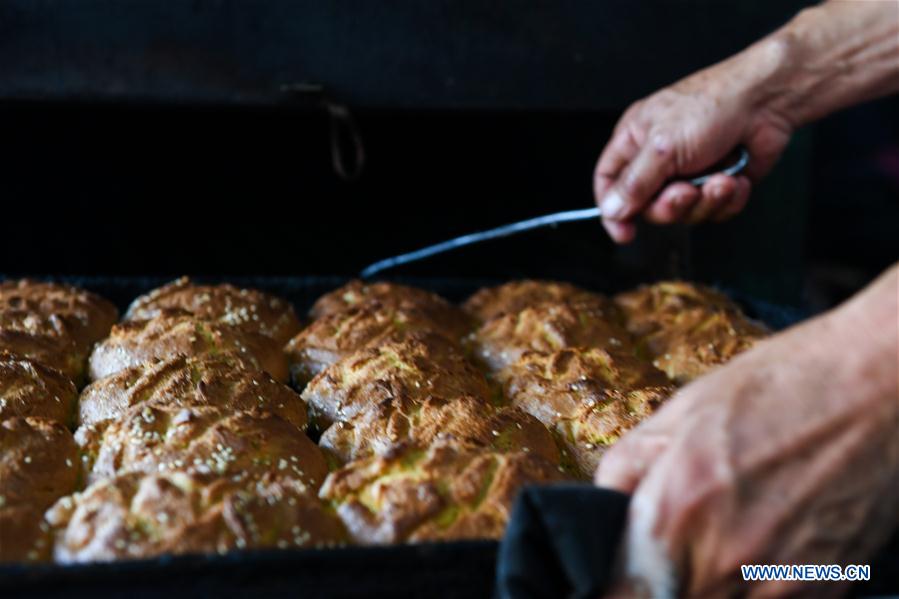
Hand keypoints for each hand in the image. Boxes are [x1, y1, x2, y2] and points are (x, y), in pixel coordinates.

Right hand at [593, 43, 793, 242]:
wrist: (767, 102)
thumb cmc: (713, 105)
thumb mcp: (663, 146)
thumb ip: (634, 183)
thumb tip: (611, 210)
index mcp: (634, 141)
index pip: (608, 182)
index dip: (612, 210)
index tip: (624, 232)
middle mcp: (659, 160)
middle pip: (647, 207)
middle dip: (670, 206)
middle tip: (686, 191)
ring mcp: (688, 174)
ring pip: (683, 213)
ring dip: (705, 201)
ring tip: (720, 179)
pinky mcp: (717, 184)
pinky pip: (713, 212)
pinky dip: (728, 200)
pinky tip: (736, 179)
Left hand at [595, 265, 898, 596]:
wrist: (879, 387)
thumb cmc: (778, 387)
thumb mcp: (679, 411)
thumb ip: (624, 470)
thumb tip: (598, 511)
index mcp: (676, 510)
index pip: (620, 596)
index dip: (609, 588)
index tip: (614, 575)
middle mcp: (724, 561)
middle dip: (653, 588)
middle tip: (662, 556)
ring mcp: (779, 585)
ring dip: (702, 590)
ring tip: (712, 546)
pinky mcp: (825, 592)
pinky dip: (751, 593)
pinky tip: (754, 551)